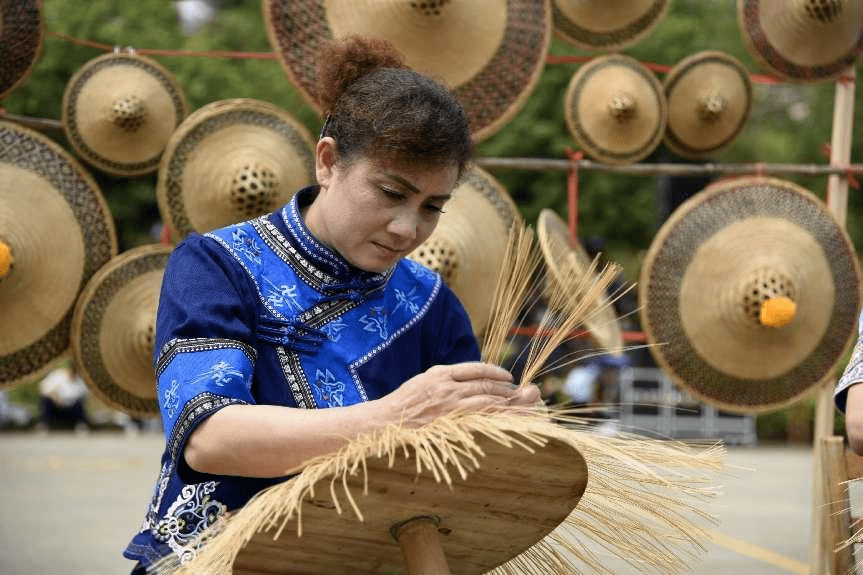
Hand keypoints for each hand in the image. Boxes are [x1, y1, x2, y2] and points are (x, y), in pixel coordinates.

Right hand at [378, 362, 538, 426]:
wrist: (387, 420)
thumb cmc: (404, 403)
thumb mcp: (423, 381)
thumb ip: (445, 379)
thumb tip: (467, 380)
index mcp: (440, 373)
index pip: (476, 368)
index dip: (495, 371)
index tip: (507, 376)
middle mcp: (447, 385)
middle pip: (485, 383)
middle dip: (505, 387)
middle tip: (518, 391)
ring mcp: (449, 403)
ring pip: (486, 398)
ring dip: (505, 400)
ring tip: (516, 402)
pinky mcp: (450, 420)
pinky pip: (478, 415)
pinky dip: (494, 414)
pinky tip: (505, 415)